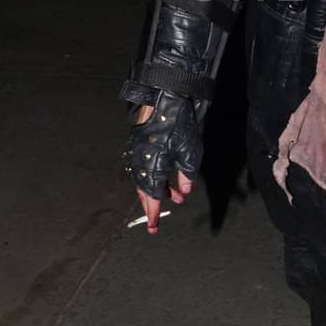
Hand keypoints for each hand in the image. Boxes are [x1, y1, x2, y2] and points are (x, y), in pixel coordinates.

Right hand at [123, 94, 202, 234]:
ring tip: (167, 198)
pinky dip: (148, 178)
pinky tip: (158, 179)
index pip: (153, 198)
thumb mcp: (190, 152)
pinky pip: (139, 169)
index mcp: (153, 168)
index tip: (154, 227)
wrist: (162, 98)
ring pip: (141, 181)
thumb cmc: (177, 124)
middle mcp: (140, 164)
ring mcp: (135, 155)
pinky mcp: (135, 146)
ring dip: (152, 192)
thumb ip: (186, 175)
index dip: (155, 213)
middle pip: (144, 193)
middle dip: (150, 207)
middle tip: (154, 223)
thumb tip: (183, 192)